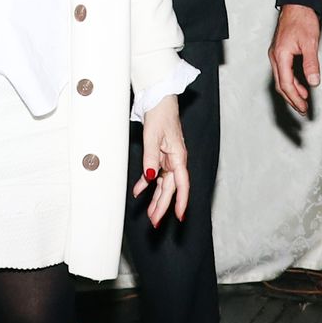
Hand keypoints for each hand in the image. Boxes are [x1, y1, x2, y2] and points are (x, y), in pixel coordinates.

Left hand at [134, 94, 189, 225]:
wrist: (159, 100)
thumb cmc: (160, 115)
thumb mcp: (153, 136)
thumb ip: (151, 158)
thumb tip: (151, 178)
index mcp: (178, 157)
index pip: (182, 184)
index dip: (181, 201)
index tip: (179, 216)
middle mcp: (175, 161)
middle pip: (170, 188)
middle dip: (163, 206)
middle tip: (155, 222)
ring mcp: (168, 159)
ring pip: (163, 184)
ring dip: (156, 199)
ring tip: (150, 215)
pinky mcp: (160, 156)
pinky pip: (155, 174)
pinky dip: (146, 184)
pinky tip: (139, 192)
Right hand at [269, 3, 321, 113]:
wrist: (297, 5)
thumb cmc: (301, 20)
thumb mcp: (310, 42)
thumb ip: (311, 63)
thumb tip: (313, 82)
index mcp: (280, 56)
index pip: (286, 84)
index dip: (295, 98)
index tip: (303, 107)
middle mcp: (275, 56)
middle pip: (281, 85)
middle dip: (292, 99)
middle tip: (302, 109)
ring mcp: (276, 54)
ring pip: (281, 79)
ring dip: (292, 91)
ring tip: (303, 100)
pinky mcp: (280, 52)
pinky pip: (283, 72)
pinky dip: (292, 81)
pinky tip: (301, 84)